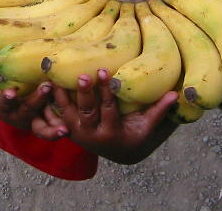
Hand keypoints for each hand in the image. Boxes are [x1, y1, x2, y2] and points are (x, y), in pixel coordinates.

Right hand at [0, 60, 65, 138]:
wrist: (5, 105)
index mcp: (3, 107)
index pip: (5, 102)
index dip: (8, 98)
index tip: (11, 92)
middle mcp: (19, 116)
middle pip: (27, 111)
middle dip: (37, 101)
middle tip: (46, 87)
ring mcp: (33, 121)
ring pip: (43, 128)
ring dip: (53, 128)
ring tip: (65, 128)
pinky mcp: (47, 122)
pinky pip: (56, 126)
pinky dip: (64, 126)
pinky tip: (76, 121)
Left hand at [50, 69, 177, 164]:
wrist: (117, 152)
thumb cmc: (134, 134)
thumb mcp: (146, 127)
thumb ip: (158, 110)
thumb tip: (176, 94)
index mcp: (111, 132)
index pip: (108, 109)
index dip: (106, 90)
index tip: (104, 70)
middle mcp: (91, 135)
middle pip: (86, 111)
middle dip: (83, 92)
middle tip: (81, 74)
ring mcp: (77, 132)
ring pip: (65, 113)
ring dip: (59, 96)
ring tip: (53, 77)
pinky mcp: (67, 128)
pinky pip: (55, 116)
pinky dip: (49, 102)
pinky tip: (44, 84)